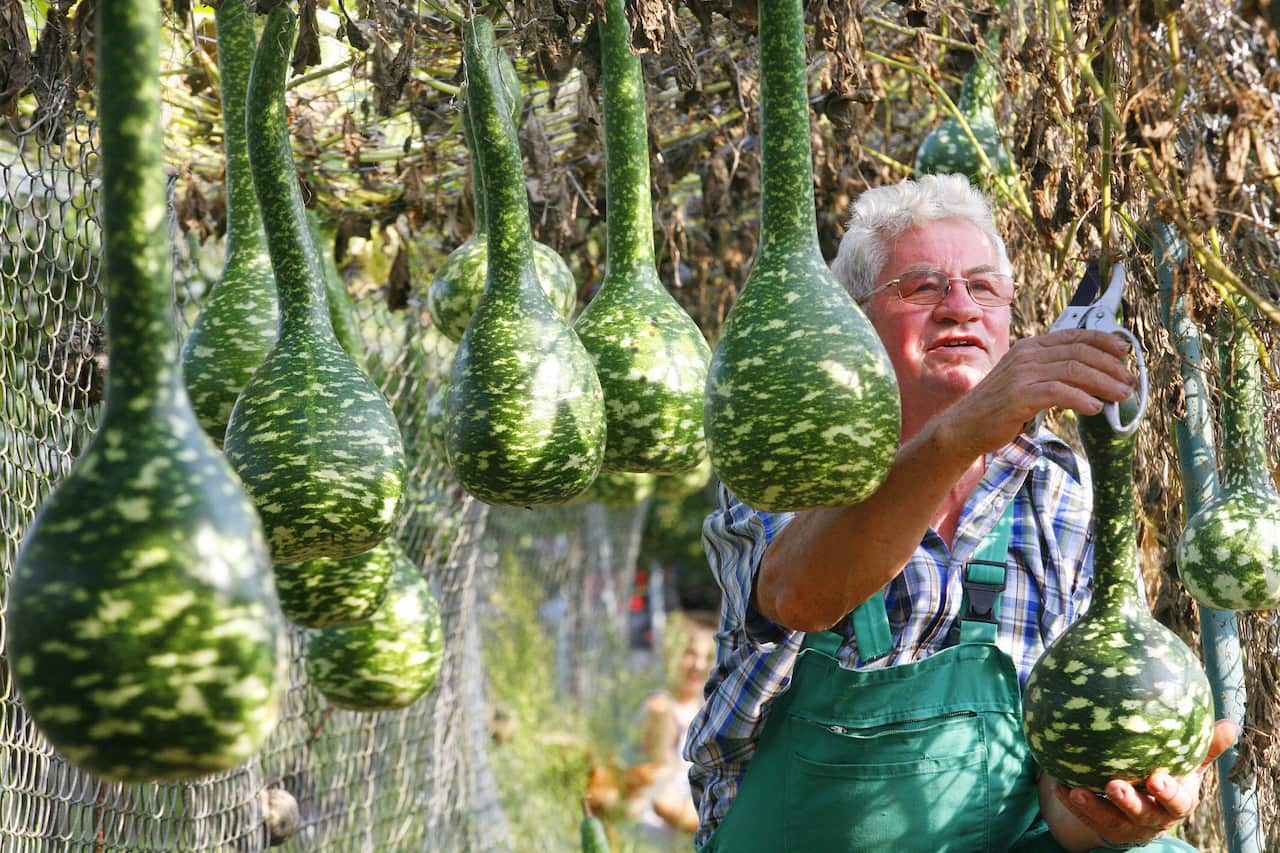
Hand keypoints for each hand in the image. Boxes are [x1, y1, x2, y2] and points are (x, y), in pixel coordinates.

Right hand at [938, 327, 1136, 458]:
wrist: (963, 426)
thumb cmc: (997, 408)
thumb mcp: (1024, 381)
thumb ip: (1051, 373)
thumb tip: (1092, 379)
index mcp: (1029, 347)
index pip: (1074, 336)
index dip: (1104, 341)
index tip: (1125, 351)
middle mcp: (1026, 356)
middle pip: (1079, 353)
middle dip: (1110, 366)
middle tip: (1129, 382)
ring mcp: (1021, 374)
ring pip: (1074, 371)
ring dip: (1103, 383)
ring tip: (1121, 396)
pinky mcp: (1019, 396)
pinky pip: (1059, 393)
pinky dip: (1081, 399)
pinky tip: (1095, 409)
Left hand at [1052, 719, 1239, 848]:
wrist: (1140, 804)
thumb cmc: (1167, 774)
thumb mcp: (1187, 761)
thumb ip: (1204, 744)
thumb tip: (1231, 723)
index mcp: (1177, 802)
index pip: (1177, 802)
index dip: (1168, 793)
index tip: (1156, 778)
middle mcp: (1153, 819)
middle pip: (1142, 815)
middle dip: (1129, 802)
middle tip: (1114, 784)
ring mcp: (1128, 826)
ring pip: (1110, 820)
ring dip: (1093, 806)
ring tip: (1077, 790)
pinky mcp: (1104, 828)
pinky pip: (1084, 816)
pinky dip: (1070, 801)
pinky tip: (1057, 782)